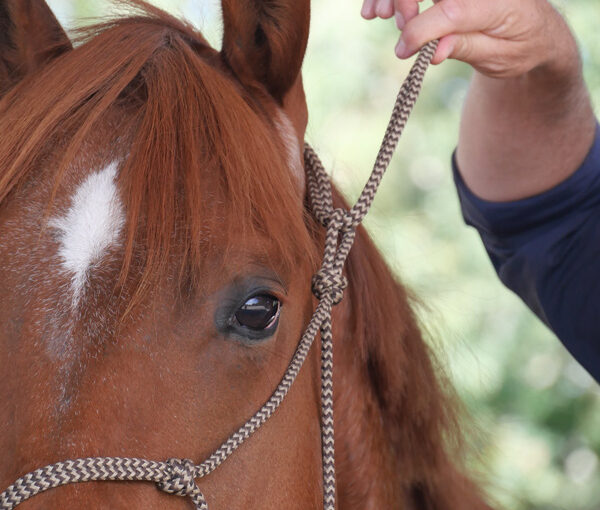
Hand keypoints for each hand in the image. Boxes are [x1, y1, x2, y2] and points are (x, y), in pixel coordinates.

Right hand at [361, 0, 577, 78]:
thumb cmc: (519, 46)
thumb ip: (467, 48)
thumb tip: (433, 52)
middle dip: (404, 1)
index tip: (404, 52)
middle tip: (399, 26)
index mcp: (496, 2)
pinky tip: (374, 9)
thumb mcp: (501, 58)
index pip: (451, 10)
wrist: (534, 29)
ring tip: (378, 14)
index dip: (420, 31)